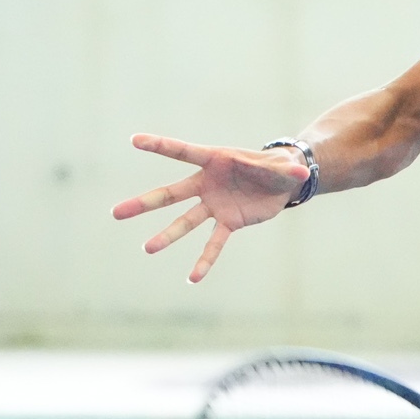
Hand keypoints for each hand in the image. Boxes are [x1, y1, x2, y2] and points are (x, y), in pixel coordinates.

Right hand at [110, 133, 307, 281]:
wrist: (284, 183)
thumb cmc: (278, 166)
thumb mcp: (284, 166)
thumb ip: (288, 169)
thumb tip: (303, 173)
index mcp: (215, 160)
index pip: (183, 152)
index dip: (160, 145)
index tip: (134, 140)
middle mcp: (207, 184)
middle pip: (170, 194)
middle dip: (144, 203)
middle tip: (117, 213)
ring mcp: (214, 204)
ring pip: (185, 221)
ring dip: (167, 236)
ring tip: (147, 249)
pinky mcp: (228, 222)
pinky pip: (214, 243)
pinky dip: (205, 260)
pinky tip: (192, 278)